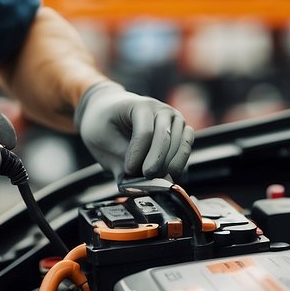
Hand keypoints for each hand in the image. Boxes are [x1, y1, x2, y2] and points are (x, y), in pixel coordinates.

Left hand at [74, 81, 193, 180]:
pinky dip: (179, 163)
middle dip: (156, 162)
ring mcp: (174, 119)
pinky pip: (186, 148)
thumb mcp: (103, 140)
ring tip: (154, 178)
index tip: (129, 170)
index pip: (144, 131)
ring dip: (169, 165)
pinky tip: (166, 175)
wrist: (108, 110)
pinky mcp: (181, 131)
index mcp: (139, 105)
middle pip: (165, 138)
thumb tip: (135, 185)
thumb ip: (120, 161)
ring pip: (180, 144)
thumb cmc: (104, 123)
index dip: (138, 154)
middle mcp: (161, 109)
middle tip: (145, 177)